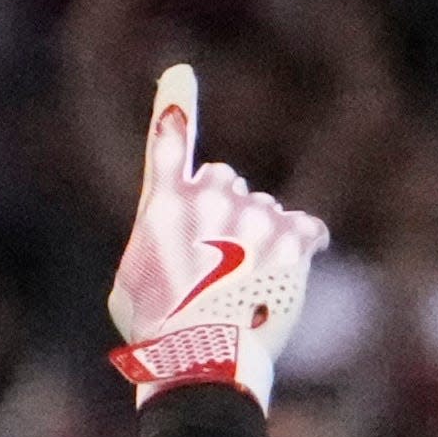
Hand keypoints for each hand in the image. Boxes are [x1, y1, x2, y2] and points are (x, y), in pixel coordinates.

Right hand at [105, 62, 325, 405]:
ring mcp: (254, 218)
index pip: (169, 142)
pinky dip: (303, 247)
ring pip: (265, 211)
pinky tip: (289, 276)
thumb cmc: (158, 334)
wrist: (205, 363)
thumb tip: (170, 241)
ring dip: (261, 240)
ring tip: (248, 288)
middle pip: (224, 180)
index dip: (175, 108)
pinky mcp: (293, 241)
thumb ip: (152, 246)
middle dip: (224, 210)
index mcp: (164, 205)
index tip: (180, 72)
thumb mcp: (129, 286)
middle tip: (219, 263)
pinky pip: (308, 228)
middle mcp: (210, 199)